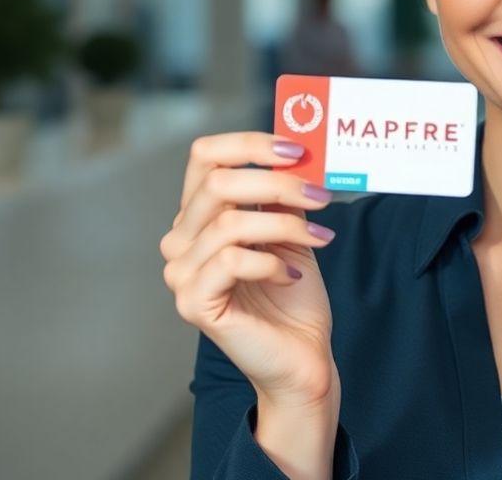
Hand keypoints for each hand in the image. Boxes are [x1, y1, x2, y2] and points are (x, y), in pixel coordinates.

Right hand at [161, 131, 339, 407]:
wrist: (301, 357)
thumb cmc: (294, 294)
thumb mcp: (291, 230)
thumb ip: (282, 194)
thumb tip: (296, 151)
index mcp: (198, 216)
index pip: (205, 156)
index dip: (249, 144)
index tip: (297, 151)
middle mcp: (180, 240)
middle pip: (219, 183)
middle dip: (279, 184)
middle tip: (322, 196)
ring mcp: (180, 273)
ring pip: (231, 222)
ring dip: (286, 226)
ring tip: (320, 239)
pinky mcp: (193, 302)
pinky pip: (231, 261)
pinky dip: (271, 262)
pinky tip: (291, 275)